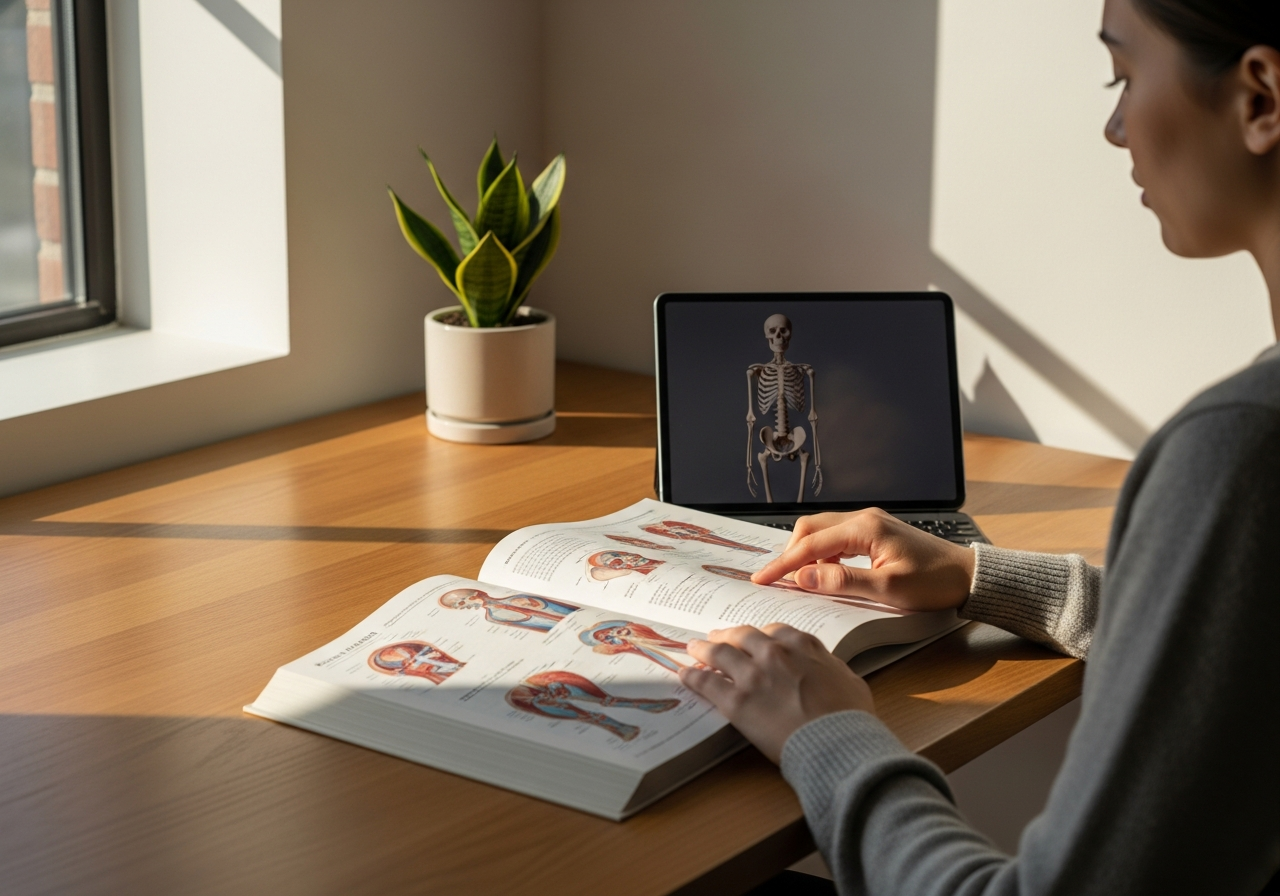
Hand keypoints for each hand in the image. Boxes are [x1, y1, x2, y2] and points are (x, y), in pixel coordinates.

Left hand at [679, 624, 872, 763]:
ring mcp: (753, 675)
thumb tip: (826, 668)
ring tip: (693, 649)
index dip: (758, 635)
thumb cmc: (850, 717)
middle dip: (726, 636)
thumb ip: (831, 667)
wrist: (837, 742)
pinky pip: (706, 683)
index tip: (751, 638)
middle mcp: (774, 653)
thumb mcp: (850, 680)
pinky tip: (684, 675)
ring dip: (703, 649)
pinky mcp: (736, 701)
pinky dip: (692, 677)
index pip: (773, 631)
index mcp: (802, 646)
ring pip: (719, 654)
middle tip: (715, 637)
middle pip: (741, 636)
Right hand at [752, 508, 974, 611]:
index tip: (762, 579)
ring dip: (807, 555)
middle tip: (778, 581)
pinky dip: (824, 555)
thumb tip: (804, 579)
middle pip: (810, 529)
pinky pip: (838, 538)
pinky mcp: (875, 532)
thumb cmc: (934, 583)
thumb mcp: (887, 589)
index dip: (783, 564)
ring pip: (823, 532)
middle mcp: (864, 518)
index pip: (811, 545)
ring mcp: (870, 523)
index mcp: (864, 528)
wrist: (968, 576)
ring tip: (800, 582)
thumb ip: (842, 582)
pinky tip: (826, 574)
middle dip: (790, 554)